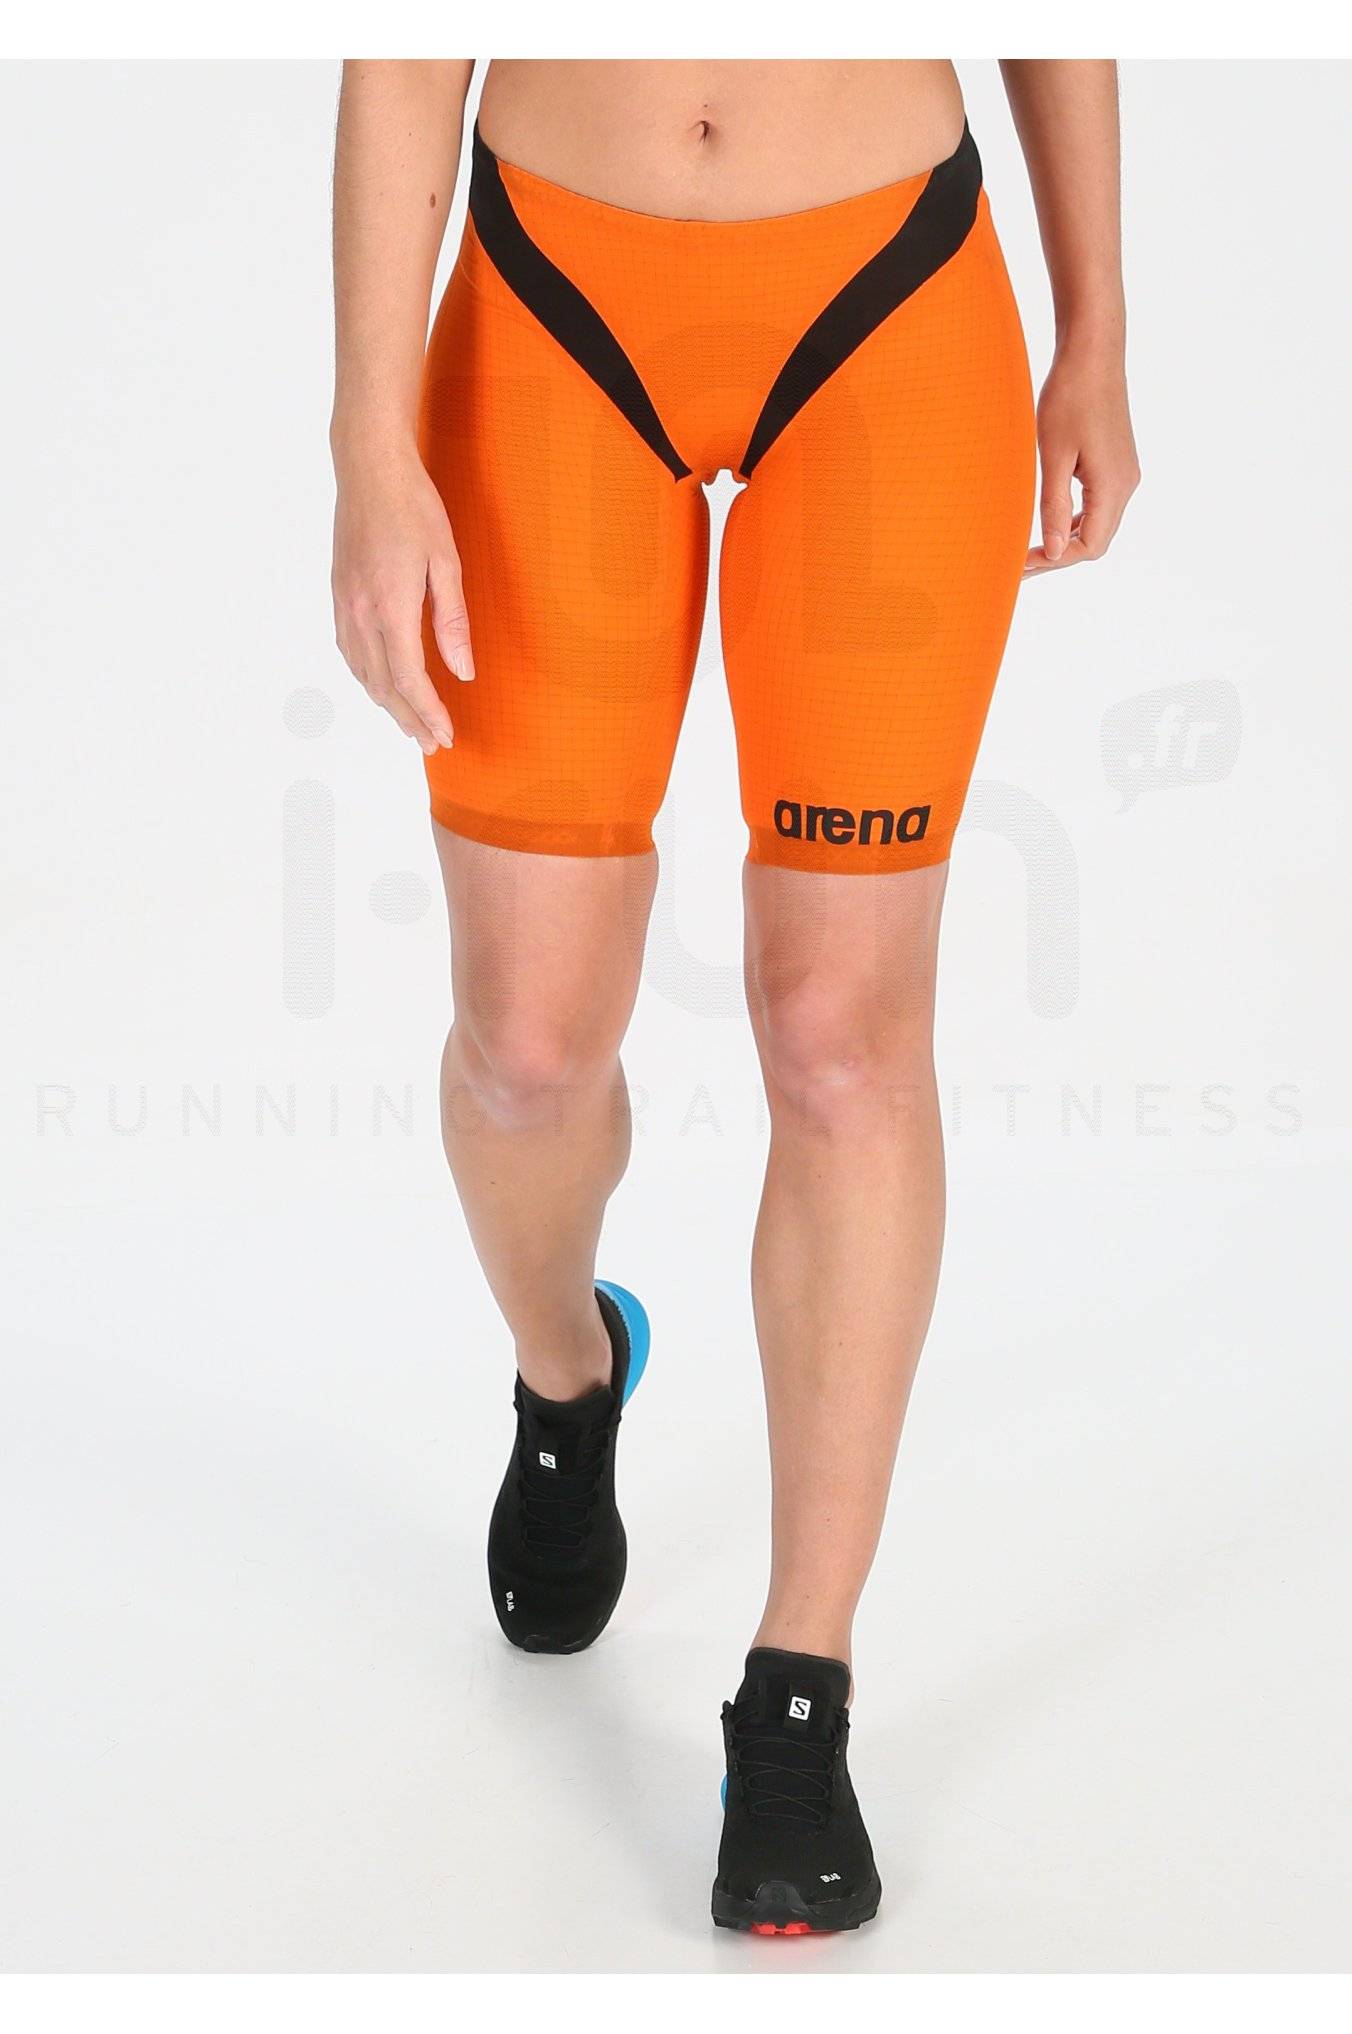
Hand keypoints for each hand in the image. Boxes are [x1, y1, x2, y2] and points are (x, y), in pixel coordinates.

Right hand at [331, 443, 472, 752]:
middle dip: (409, 719)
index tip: (445, 735)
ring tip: (410, 725)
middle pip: (383, 685)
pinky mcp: (339, 595)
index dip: (428, 713)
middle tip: (431, 744)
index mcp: (390, 607)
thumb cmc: (413, 508)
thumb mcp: (446, 562)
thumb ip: (452, 622)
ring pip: (363, 673)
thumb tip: (463, 671)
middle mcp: (360, 613)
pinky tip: (380, 686)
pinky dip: (366, 678)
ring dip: (386, 704)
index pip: (409, 679)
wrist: (368, 469)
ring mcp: (344, 605)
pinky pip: (349, 651)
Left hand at [1025, 341, 1139, 576]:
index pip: (1089, 546)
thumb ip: (1055, 508)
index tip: (1021, 564)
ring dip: (1067, 539)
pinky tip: (1052, 518)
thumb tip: (1056, 553)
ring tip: (1031, 546)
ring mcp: (1125, 472)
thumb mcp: (1054, 457)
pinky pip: (1099, 503)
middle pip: (1096, 540)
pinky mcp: (1117, 461)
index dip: (1055, 561)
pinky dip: (1076, 518)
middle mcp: (1127, 484)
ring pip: (1099, 523)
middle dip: (1060, 555)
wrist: (1092, 352)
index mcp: (1113, 486)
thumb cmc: (1069, 397)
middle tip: (1021, 563)